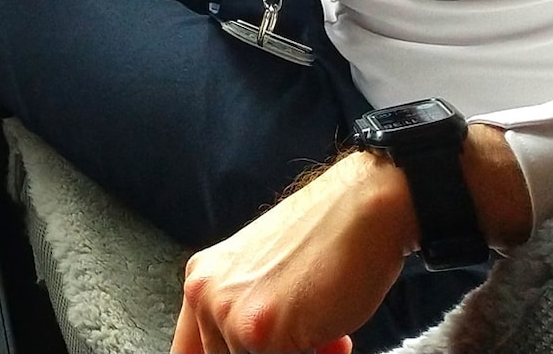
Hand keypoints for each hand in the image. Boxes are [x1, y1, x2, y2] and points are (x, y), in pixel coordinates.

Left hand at [172, 150, 415, 352]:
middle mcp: (203, 293)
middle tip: (311, 341)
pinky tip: (335, 335)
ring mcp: (227, 312)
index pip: (190, 350)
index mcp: (200, 279)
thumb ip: (241, 317)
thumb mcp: (261, 280)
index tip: (256, 349)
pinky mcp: (257, 331)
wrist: (362, 212)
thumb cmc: (325, 245)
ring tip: (324, 332)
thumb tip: (244, 350)